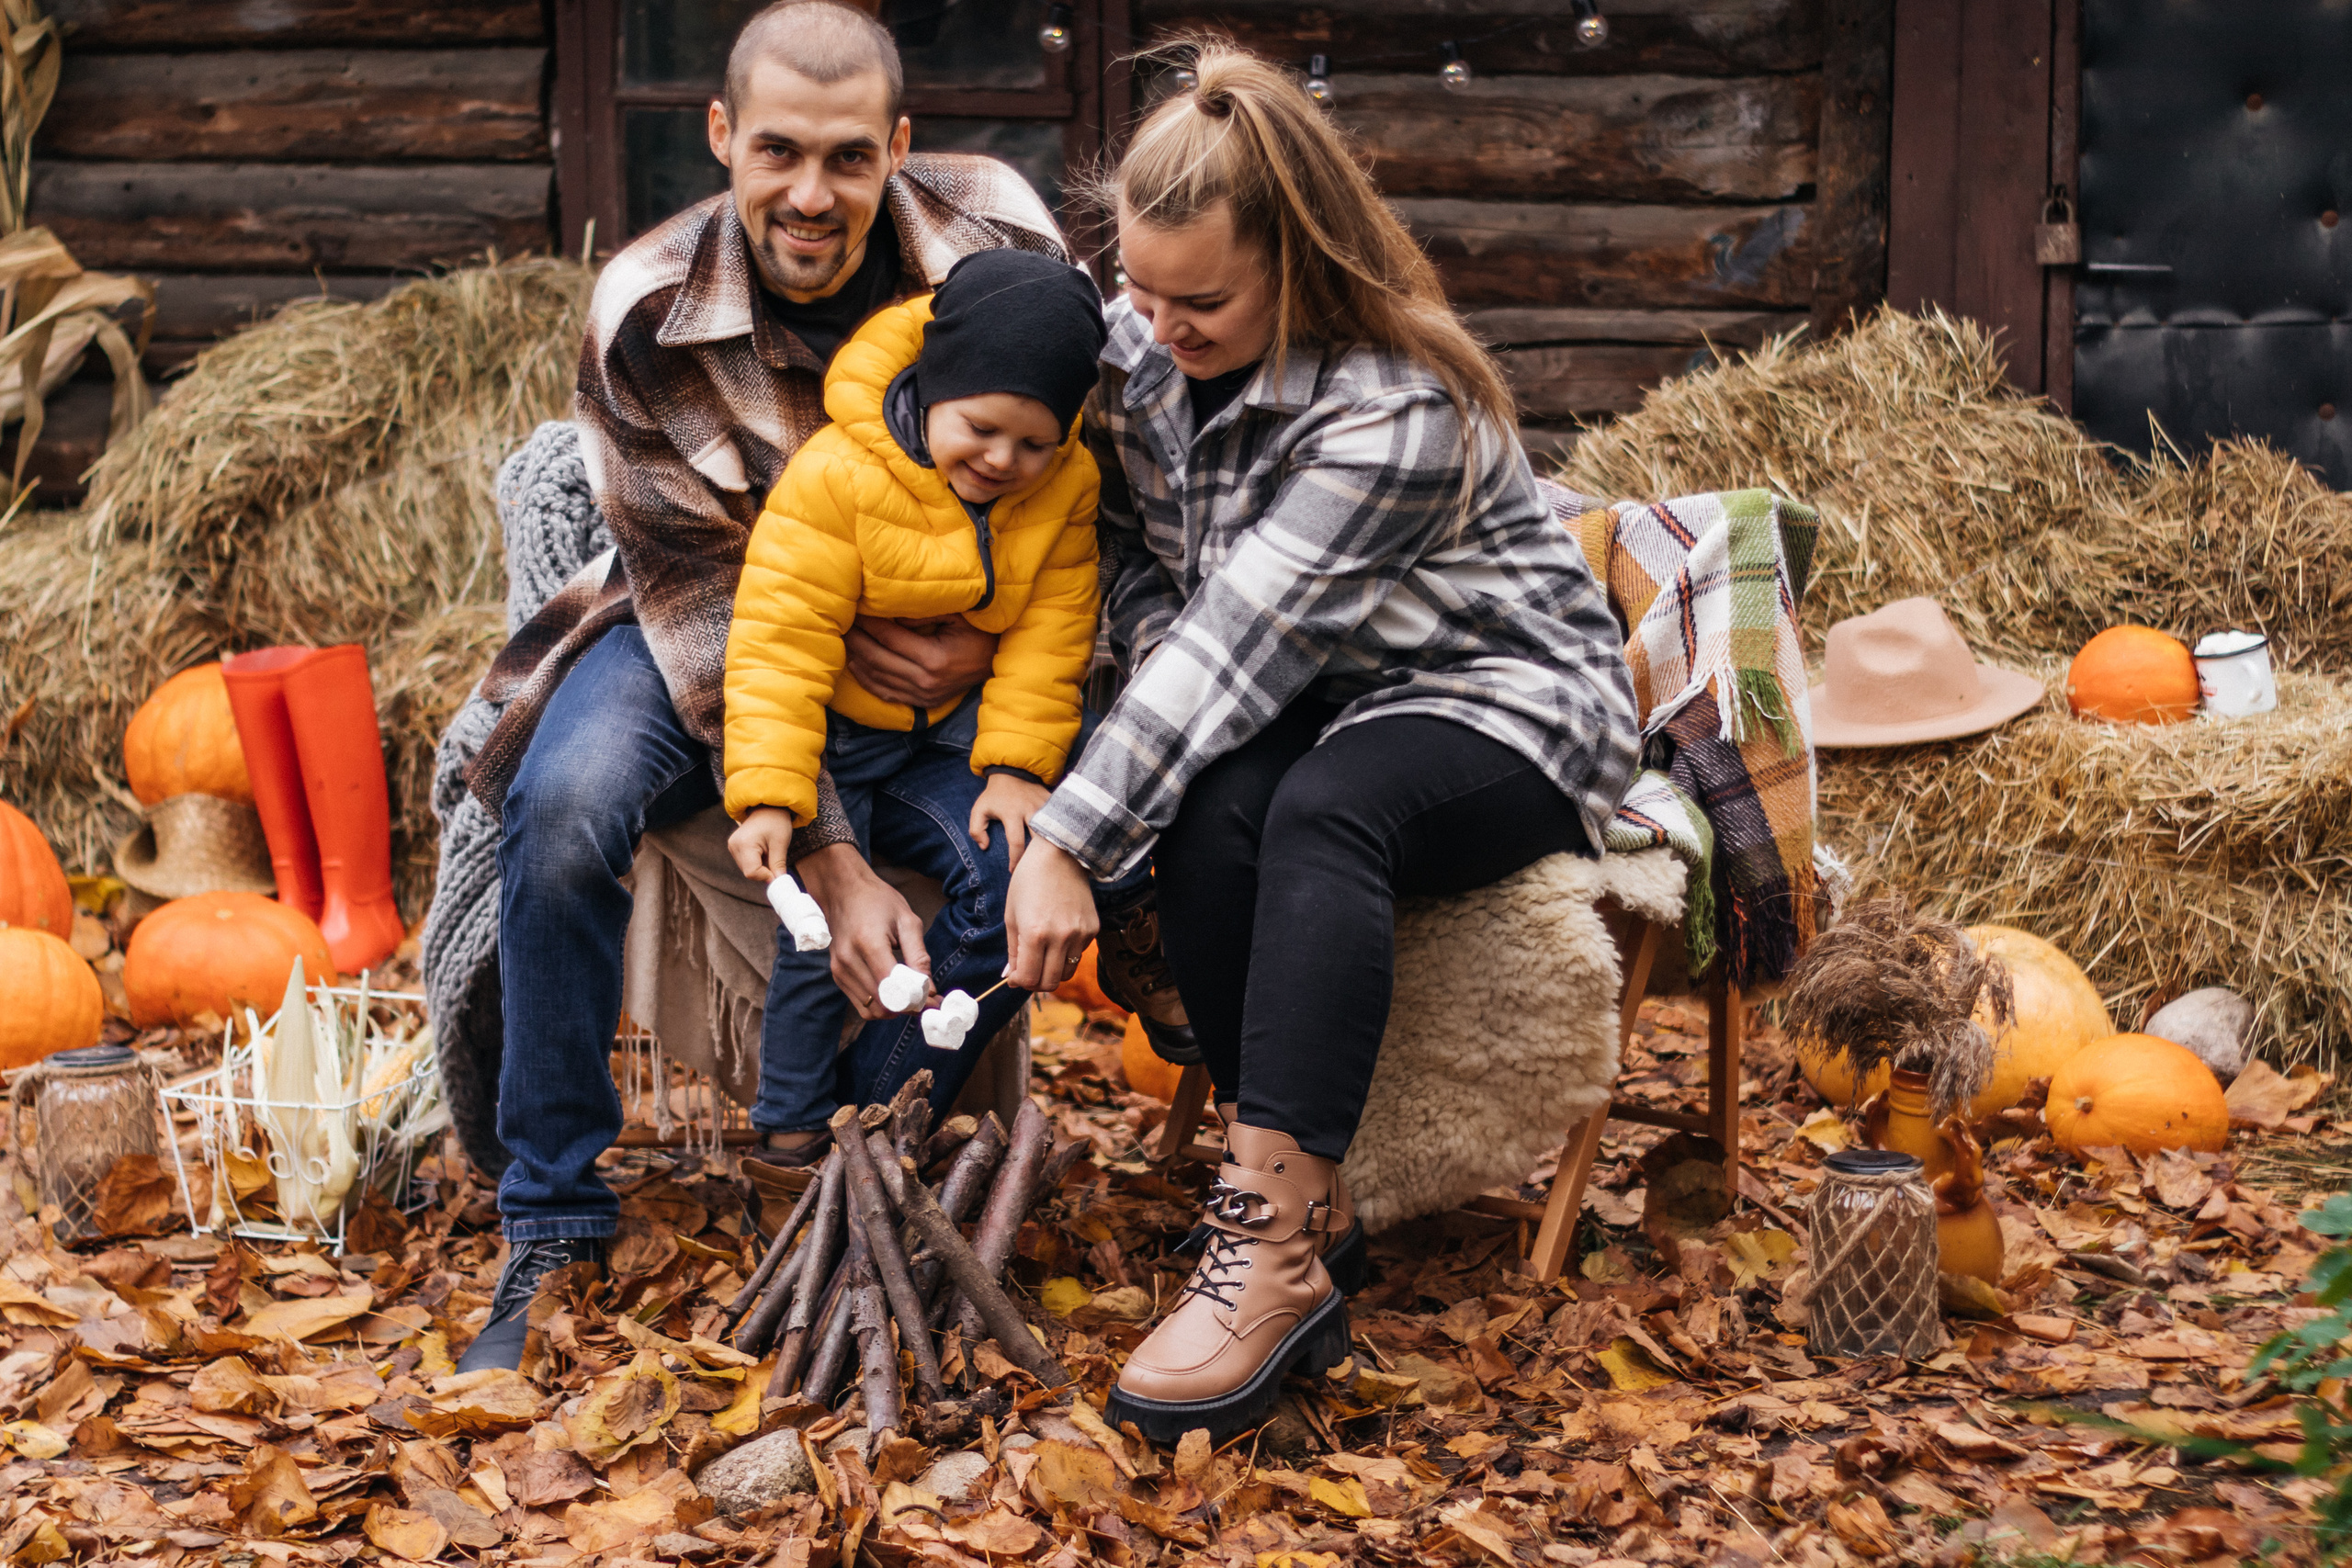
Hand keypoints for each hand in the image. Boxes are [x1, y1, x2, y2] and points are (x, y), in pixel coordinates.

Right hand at [727, 807, 793, 883]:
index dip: (766, 876)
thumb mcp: (781, 843)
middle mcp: (734, 846)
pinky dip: (757, 862)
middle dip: (765, 871)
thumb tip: (779, 883)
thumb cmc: (776, 821)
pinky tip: (763, 851)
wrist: (768, 807)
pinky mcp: (734, 847)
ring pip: (748, 869)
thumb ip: (778, 865)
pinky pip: (746, 863)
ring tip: (769, 851)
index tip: (778, 871)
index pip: (752, 873)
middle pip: (749, 872)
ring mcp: (732, 846)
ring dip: (761, 867)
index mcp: (744, 844)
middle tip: (775, 858)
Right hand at [797, 841, 936, 1020]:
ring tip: (909, 994)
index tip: (933, 1000)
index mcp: (868, 944)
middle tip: (925, 998)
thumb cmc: (878, 901)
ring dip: (894, 1009)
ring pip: (872, 1010)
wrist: (843, 891)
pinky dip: (880, 1004)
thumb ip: (919, 957)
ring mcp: (840, 970)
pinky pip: (861, 1004)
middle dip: (908, 1007)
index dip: (916, 1000)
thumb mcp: (907, 921)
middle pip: (883, 1004)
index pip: (893, 989)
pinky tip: (892, 990)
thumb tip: (930, 990)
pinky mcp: (837, 976)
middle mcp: (849, 961)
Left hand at [844, 614, 998, 707]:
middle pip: (878, 659)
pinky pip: (886, 693)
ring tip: (844, 639)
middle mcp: (926, 682)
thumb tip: (889, 611)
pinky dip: (867, 679)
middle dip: (857, 639)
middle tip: (842, 621)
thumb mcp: (957, 615)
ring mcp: (923, 696)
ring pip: (878, 678)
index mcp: (935, 660)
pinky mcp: (922, 703)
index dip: (869, 623)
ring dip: (857, 658)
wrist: (996, 662)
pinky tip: (855, 664)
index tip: (855, 608)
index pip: (890, 638)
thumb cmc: (979, 632)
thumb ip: (924, 612)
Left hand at [968, 773, 1050, 869]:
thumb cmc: (995, 795)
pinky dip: (1059, 832)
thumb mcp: (979, 810)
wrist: (1012, 771)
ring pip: (1052, 830)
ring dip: (1051, 846)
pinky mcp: (1052, 802)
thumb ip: (976, 830)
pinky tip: (1059, 843)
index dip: (1015, 860)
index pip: (1016, 843)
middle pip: (1039, 839)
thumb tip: (984, 847)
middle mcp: (1030, 810)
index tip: (1013, 870)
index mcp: (1011, 813)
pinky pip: (1059, 820)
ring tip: (1048, 859)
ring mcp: (1043, 805)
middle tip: (1034, 868)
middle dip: (1038, 856)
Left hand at [1003, 838, 1097, 991]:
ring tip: (1043, 955)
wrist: (1060, 855)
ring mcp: (1080, 934)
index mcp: (1035, 933)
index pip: (1029, 979)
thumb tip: (1011, 977)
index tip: (1015, 976)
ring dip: (1052, 971)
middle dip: (1035, 982)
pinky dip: (1066, 953)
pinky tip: (1058, 933)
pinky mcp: (1092, 929)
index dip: (1019, 982)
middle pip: (1050, 983)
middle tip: (1028, 971)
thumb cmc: (1028, 881)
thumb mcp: (1012, 915)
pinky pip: (1078, 954)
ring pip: (1066, 973)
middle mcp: (1060, 937)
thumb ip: (1013, 950)